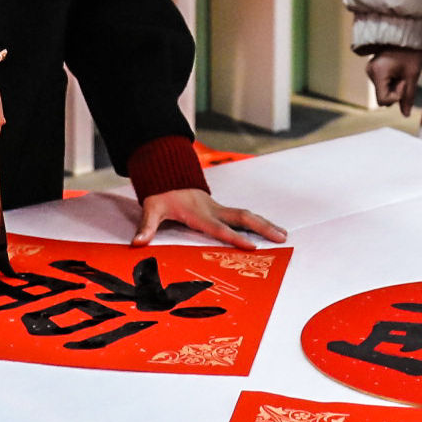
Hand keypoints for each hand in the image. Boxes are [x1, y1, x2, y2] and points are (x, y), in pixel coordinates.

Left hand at [133, 188, 289, 249]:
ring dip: (265, 224)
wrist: (168, 175)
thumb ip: (146, 226)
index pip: (220, 228)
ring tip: (283, 235)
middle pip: (243, 218)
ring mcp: (219, 208)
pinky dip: (258, 222)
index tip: (252, 247)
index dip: (235, 238)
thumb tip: (138, 242)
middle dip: (263, 228)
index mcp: (199, 213)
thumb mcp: (151, 208)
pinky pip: (243, 216)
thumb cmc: (162, 194)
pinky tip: (270, 230)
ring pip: (247, 215)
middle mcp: (213, 210)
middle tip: (281, 238)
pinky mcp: (221, 209)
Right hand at [366, 49, 421, 114]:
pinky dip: (392, 82)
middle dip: (395, 92)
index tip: (405, 81)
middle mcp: (370, 72)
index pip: (384, 100)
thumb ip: (408, 96)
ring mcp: (370, 70)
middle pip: (382, 97)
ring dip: (394, 87)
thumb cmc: (412, 51)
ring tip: (403, 73)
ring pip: (383, 91)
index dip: (397, 96)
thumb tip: (406, 115)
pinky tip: (398, 71)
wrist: (407, 31)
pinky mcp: (374, 68)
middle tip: (405, 78)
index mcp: (377, 72)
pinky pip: (382, 83)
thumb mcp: (412, 75)